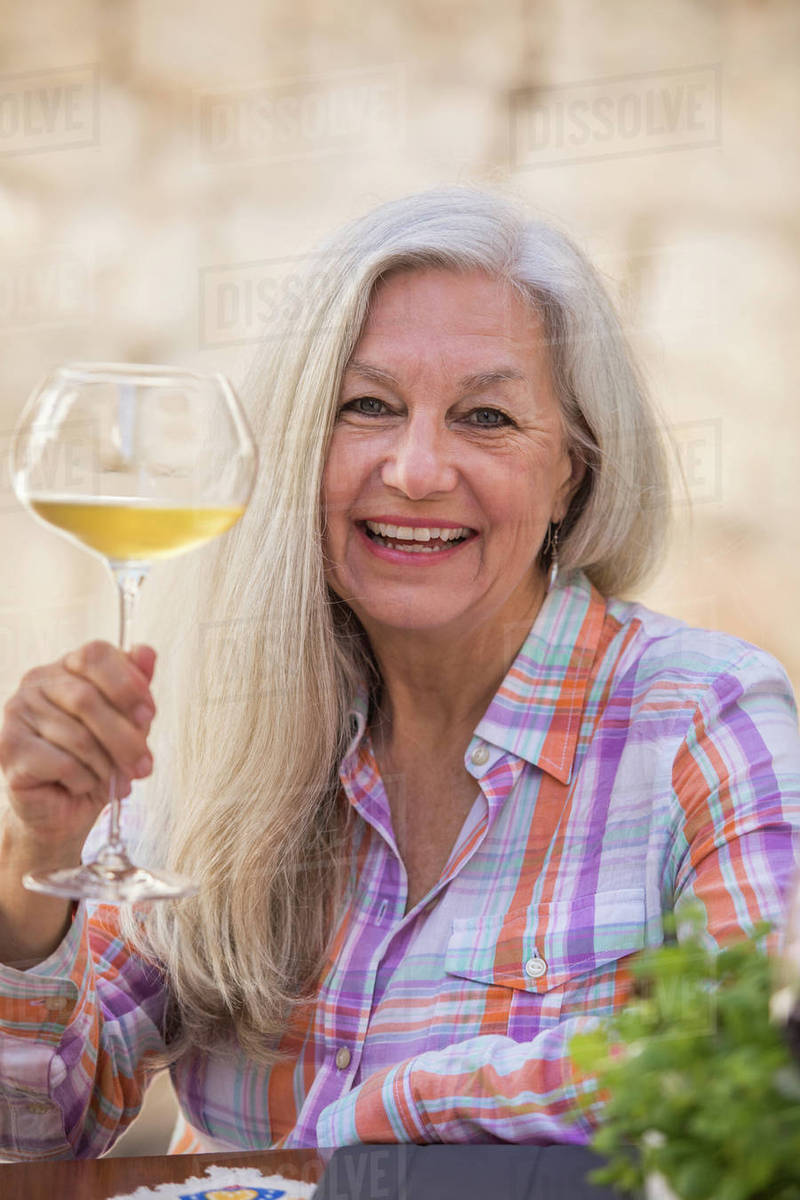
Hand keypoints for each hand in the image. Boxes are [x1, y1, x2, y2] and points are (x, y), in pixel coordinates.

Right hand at [0, 641, 155, 858]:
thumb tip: (146, 652)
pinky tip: (80, 785)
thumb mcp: (127, 724)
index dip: (127, 683)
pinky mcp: (9, 748)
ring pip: (77, 736)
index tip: (149, 714)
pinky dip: (83, 780)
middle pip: (86, 699)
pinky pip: (62, 763)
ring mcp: (17, 713)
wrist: (63, 809)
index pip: (95, 655)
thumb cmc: (97, 761)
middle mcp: (35, 683)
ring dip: (105, 765)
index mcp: (66, 667)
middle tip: (143, 765)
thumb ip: (136, 689)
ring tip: (110, 779)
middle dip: (124, 738)